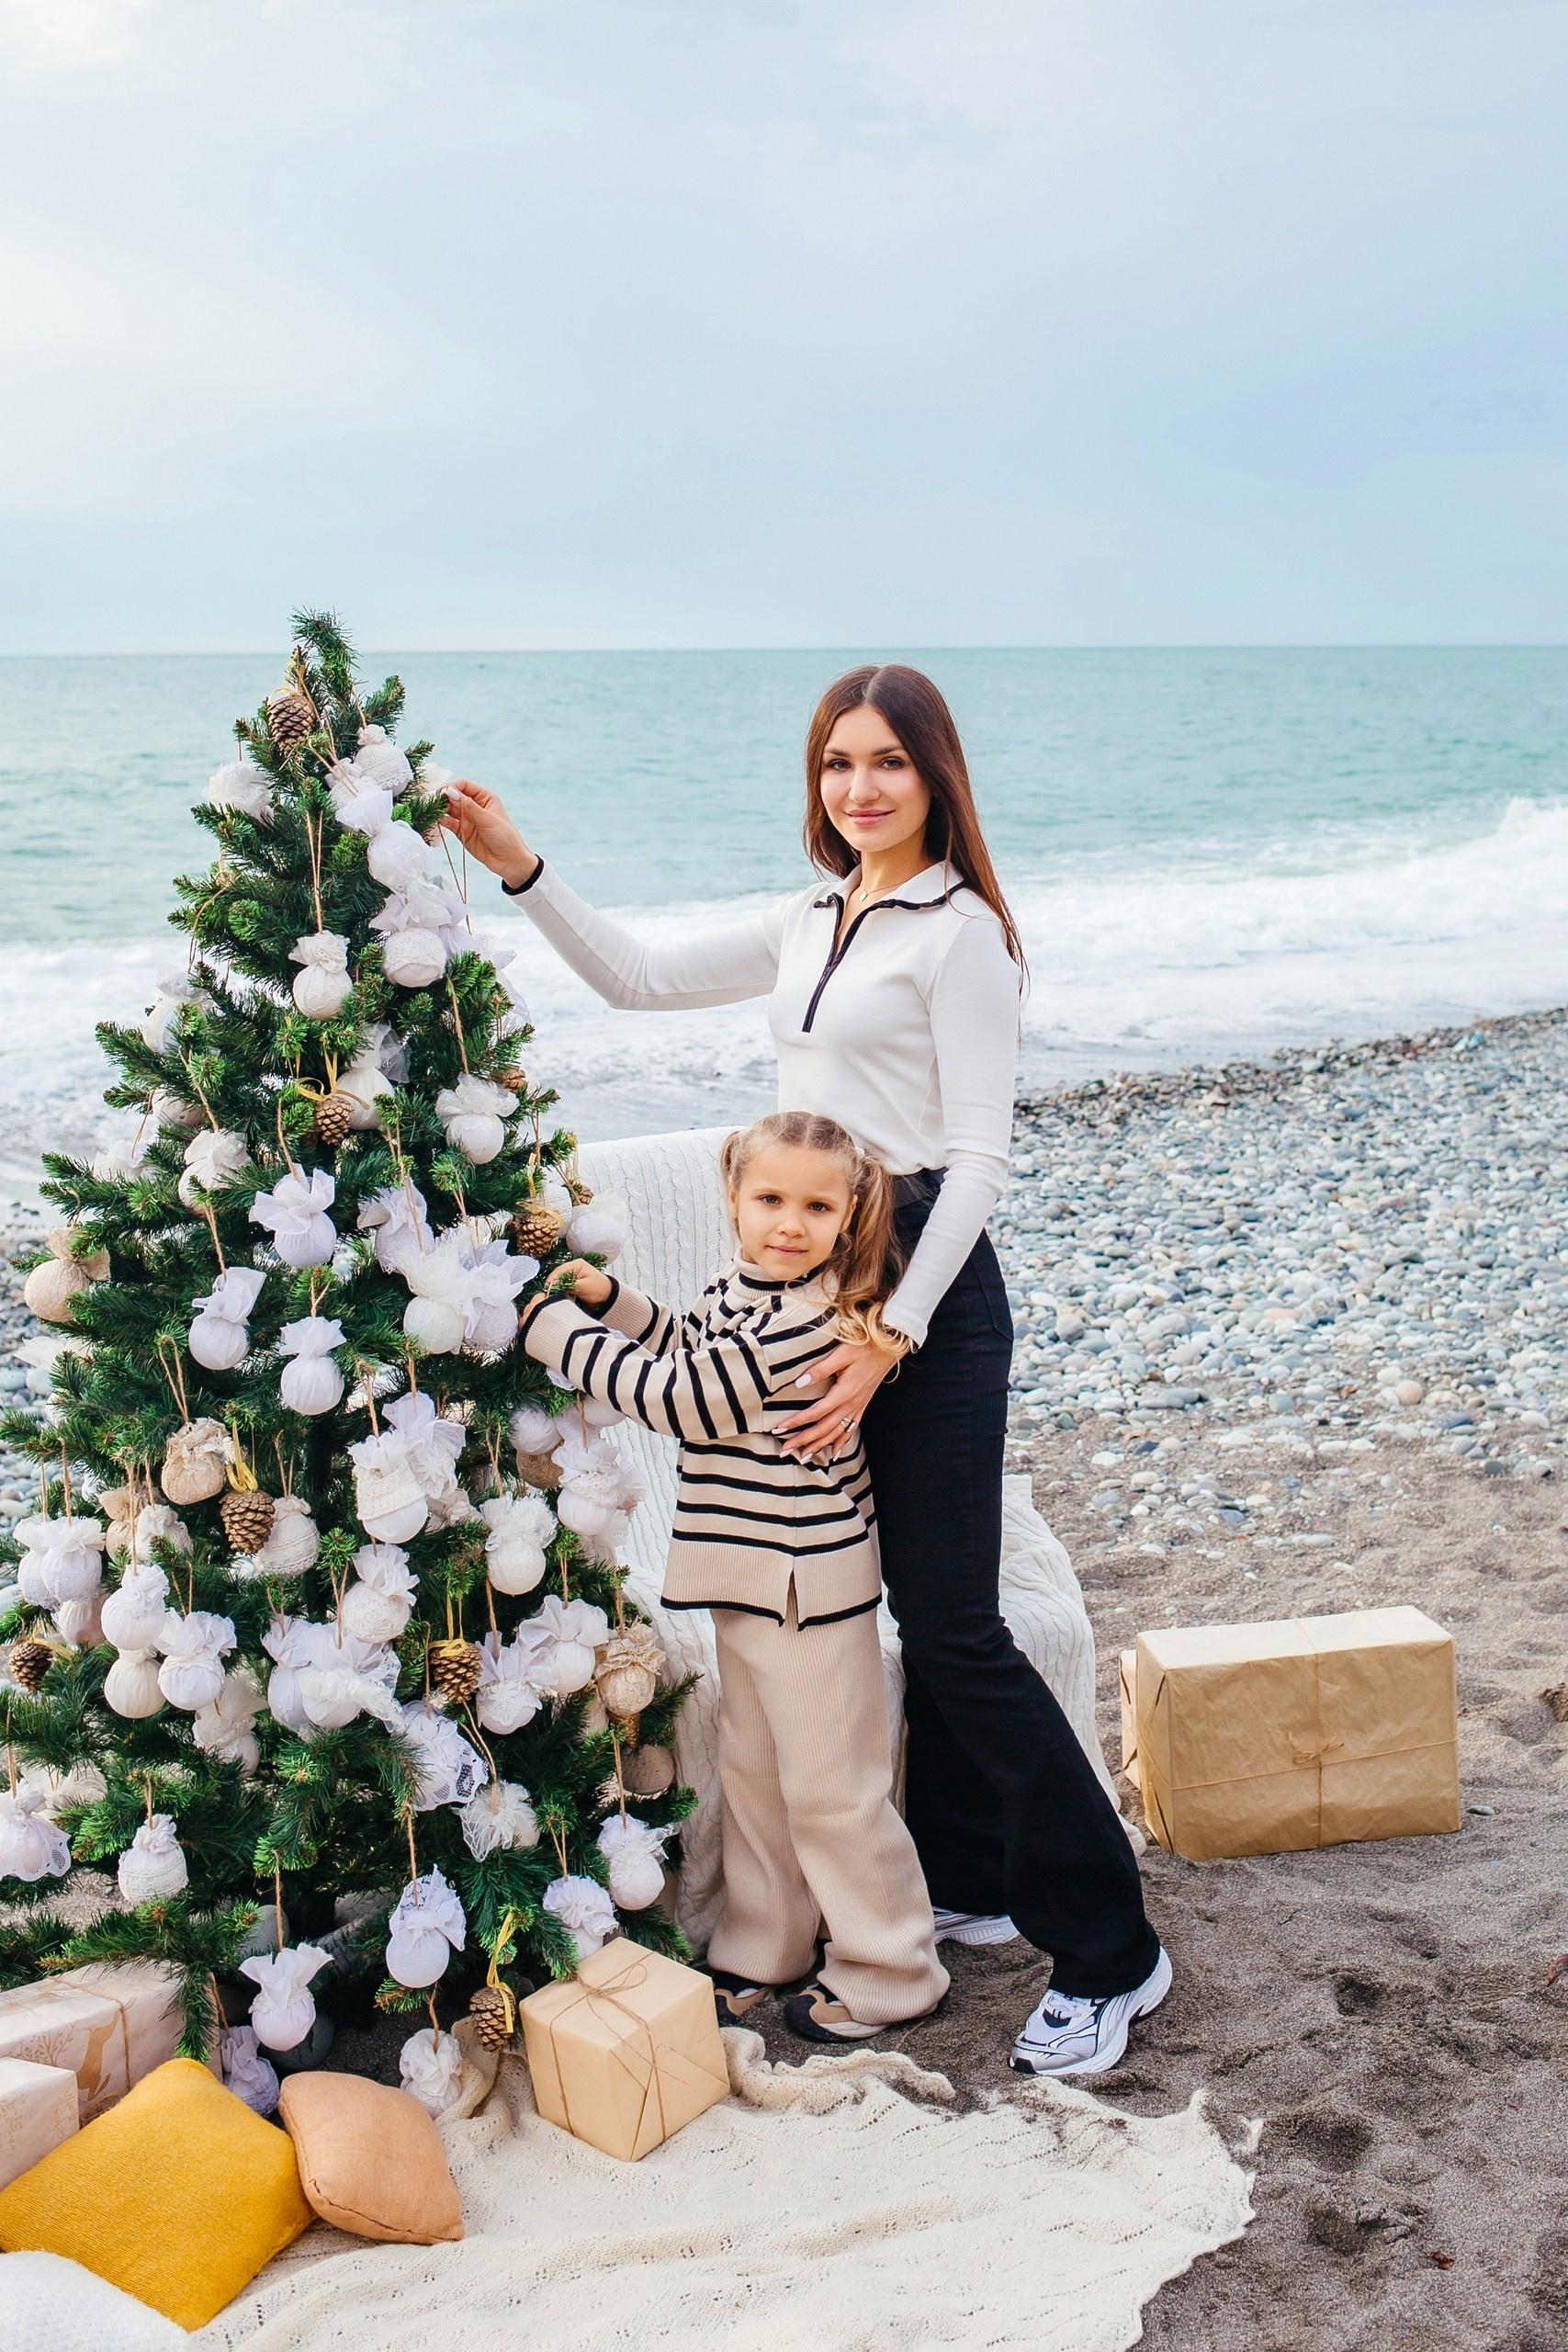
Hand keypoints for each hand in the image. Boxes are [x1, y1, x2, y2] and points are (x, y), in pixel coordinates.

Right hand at [439, 780, 536, 888]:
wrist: (509, 861)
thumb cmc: (505, 836)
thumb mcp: (487, 819)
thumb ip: (468, 806)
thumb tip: (450, 791)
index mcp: (485, 797)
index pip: (464, 785)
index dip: (452, 787)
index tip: (443, 793)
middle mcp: (475, 806)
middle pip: (454, 796)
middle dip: (444, 798)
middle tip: (434, 802)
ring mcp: (467, 819)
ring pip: (449, 809)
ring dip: (441, 809)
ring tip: (433, 811)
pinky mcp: (462, 832)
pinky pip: (449, 823)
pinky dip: (442, 821)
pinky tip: (437, 820)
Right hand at [548, 1258, 612, 1306]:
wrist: (609, 1297)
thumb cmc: (600, 1290)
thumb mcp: (583, 1287)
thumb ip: (567, 1285)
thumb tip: (553, 1287)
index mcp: (576, 1264)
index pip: (557, 1272)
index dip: (551, 1283)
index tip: (548, 1293)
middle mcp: (572, 1268)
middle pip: (555, 1276)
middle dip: (552, 1287)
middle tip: (549, 1298)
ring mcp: (571, 1275)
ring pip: (557, 1282)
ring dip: (555, 1290)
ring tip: (553, 1299)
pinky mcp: (571, 1283)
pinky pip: (561, 1287)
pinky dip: (559, 1292)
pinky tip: (559, 1298)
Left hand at [778, 1339, 897, 1459]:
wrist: (890, 1348)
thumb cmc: (865, 1347)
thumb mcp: (841, 1354)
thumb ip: (820, 1369)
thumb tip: (799, 1383)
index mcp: (844, 1392)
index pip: (815, 1413)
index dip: (796, 1422)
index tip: (780, 1429)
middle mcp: (851, 1404)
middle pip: (824, 1429)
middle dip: (803, 1441)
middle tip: (784, 1450)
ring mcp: (858, 1407)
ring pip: (836, 1433)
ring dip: (819, 1446)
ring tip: (803, 1457)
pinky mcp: (862, 1406)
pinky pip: (850, 1429)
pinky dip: (841, 1442)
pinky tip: (834, 1453)